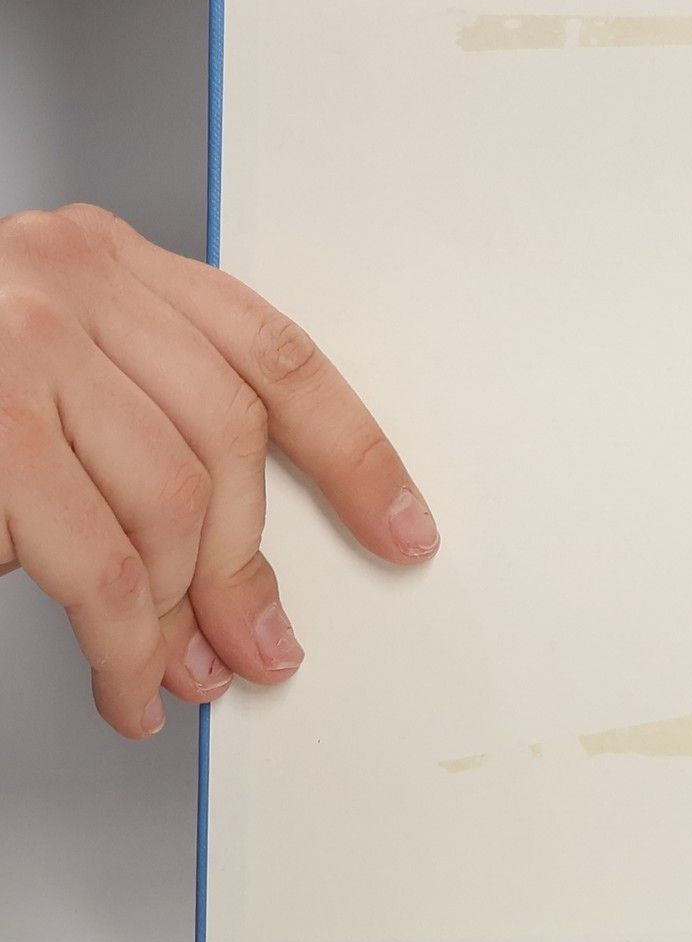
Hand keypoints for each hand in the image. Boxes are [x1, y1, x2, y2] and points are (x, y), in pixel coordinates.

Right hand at [0, 204, 437, 738]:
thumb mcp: (35, 357)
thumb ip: (134, 418)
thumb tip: (230, 573)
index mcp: (107, 260)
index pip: (277, 357)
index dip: (355, 454)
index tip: (402, 528)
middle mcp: (70, 284)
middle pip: (229, 445)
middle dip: (249, 568)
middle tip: (258, 648)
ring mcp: (14, 348)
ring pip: (168, 507)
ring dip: (181, 616)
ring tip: (175, 675)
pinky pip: (90, 559)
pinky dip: (120, 641)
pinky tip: (121, 680)